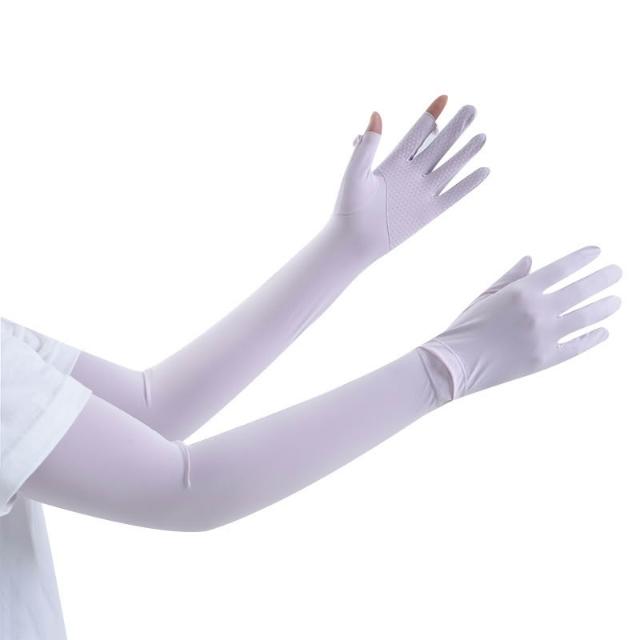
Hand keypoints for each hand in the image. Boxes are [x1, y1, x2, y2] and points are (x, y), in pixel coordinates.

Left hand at [330, 95, 488, 262]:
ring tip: (482, 136)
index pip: (417, 133)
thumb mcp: (356, 173)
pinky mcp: (428, 212)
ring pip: (449, 167)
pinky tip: (483, 171)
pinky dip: (468, 184)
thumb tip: (376, 114)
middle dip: (455, 128)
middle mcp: (411, 174)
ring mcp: (421, 192)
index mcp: (393, 162)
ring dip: (466, 152)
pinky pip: (453, 195)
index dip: (431, 115)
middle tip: (472, 109)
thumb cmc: (349, 207)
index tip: (444, 97)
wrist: (354, 241)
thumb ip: (367, 146)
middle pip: (438, 146)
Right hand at [420, 246, 622, 396]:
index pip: (562, 268)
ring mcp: (544, 336)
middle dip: (604, 278)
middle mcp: (537, 311)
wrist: (455, 364)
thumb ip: (512, 277)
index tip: (597, 252)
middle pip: (582, 290)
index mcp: (522, 291)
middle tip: (617, 272)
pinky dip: (594, 337)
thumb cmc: (465, 327)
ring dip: (605, 306)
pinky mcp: (546, 359)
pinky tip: (604, 331)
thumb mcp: (485, 296)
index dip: (582, 258)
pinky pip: (578, 346)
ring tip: (617, 300)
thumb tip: (532, 259)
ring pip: (587, 317)